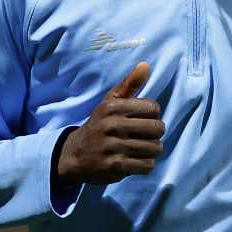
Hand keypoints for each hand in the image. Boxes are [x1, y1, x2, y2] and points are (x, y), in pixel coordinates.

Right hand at [55, 61, 164, 184]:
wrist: (74, 155)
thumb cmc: (99, 125)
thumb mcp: (109, 102)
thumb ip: (129, 84)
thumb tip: (146, 65)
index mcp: (112, 107)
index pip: (153, 108)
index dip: (152, 115)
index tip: (142, 119)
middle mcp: (112, 125)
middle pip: (158, 128)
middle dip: (155, 134)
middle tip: (145, 136)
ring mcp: (114, 147)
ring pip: (155, 148)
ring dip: (152, 150)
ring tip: (141, 149)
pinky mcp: (115, 167)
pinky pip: (147, 165)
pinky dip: (146, 165)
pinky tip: (137, 161)